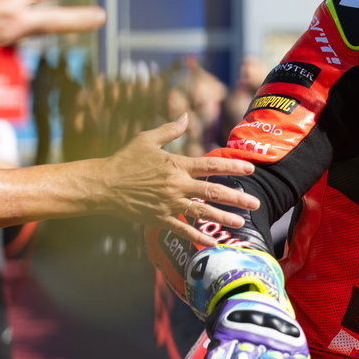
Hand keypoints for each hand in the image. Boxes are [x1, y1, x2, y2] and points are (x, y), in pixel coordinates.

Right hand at [102, 115, 260, 243]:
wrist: (102, 185)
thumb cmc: (124, 160)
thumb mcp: (146, 140)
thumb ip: (169, 130)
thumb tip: (185, 115)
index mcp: (176, 165)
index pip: (211, 165)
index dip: (233, 166)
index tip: (251, 168)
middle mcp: (177, 185)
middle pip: (213, 191)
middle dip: (237, 197)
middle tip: (256, 202)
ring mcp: (169, 203)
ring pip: (202, 212)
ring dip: (223, 218)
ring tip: (241, 222)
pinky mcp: (159, 218)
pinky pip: (183, 229)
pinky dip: (198, 236)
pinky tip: (213, 242)